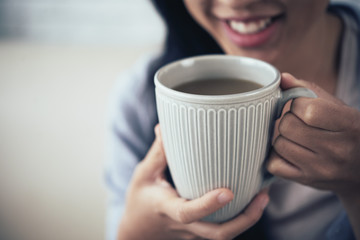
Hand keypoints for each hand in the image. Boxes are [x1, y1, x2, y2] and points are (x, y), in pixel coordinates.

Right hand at [118, 125, 269, 239]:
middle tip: (263, 196)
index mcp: (167, 209)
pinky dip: (240, 218)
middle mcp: (184, 226)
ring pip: (224, 235)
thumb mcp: (143, 175)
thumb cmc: (140, 200)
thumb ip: (158, 153)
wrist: (138, 231)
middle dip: (244, 219)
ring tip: (263, 196)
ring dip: (247, 219)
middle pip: (217, 234)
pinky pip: (223, 229)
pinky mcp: (200, 232)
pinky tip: (250, 199)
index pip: (188, 213)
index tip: (228, 191)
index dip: (208, 205)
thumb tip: (166, 127)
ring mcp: (194, 233)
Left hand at [267, 73, 359, 237]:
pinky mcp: (307, 180)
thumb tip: (282, 79)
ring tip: (296, 138)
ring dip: (282, 137)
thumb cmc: (346, 131)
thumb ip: (308, 90)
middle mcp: (336, 150)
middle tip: (298, 123)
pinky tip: (289, 152)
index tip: (302, 106)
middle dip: (288, 120)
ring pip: (278, 144)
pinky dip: (276, 156)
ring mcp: (321, 168)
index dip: (297, 104)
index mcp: (349, 125)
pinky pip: (274, 164)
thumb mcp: (337, 107)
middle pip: (287, 126)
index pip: (307, 110)